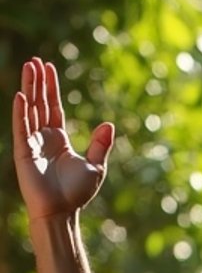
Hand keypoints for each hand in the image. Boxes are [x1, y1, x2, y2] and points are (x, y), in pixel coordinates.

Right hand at [13, 57, 114, 221]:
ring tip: (28, 68)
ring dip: (29, 89)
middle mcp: (44, 138)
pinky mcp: (23, 152)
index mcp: (59, 139)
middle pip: (40, 103)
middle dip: (38, 82)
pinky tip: (21, 96)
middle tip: (35, 61)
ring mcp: (32, 143)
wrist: (62, 212)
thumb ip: (100, 145)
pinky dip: (21, 112)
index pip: (53, 107)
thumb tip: (108, 124)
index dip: (51, 88)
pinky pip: (21, 128)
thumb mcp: (95, 166)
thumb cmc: (77, 193)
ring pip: (30, 110)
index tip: (48, 67)